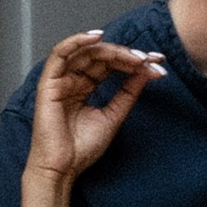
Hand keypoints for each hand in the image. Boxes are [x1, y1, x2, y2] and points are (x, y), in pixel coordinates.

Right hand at [24, 31, 165, 196]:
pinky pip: (60, 53)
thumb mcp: (113, 115)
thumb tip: (146, 71)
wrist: (63, 169)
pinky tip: (97, 36)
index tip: (158, 63)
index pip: (111, 65)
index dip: (133, 61)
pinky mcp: (48, 82)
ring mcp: (60, 79)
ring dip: (111, 50)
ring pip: (86, 52)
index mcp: (85, 86)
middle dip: (127, 54)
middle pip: (101, 56)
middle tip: (149, 59)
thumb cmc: (81, 148)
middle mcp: (73, 79)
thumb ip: (128, 93)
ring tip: (134, 55)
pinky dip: (76, 41)